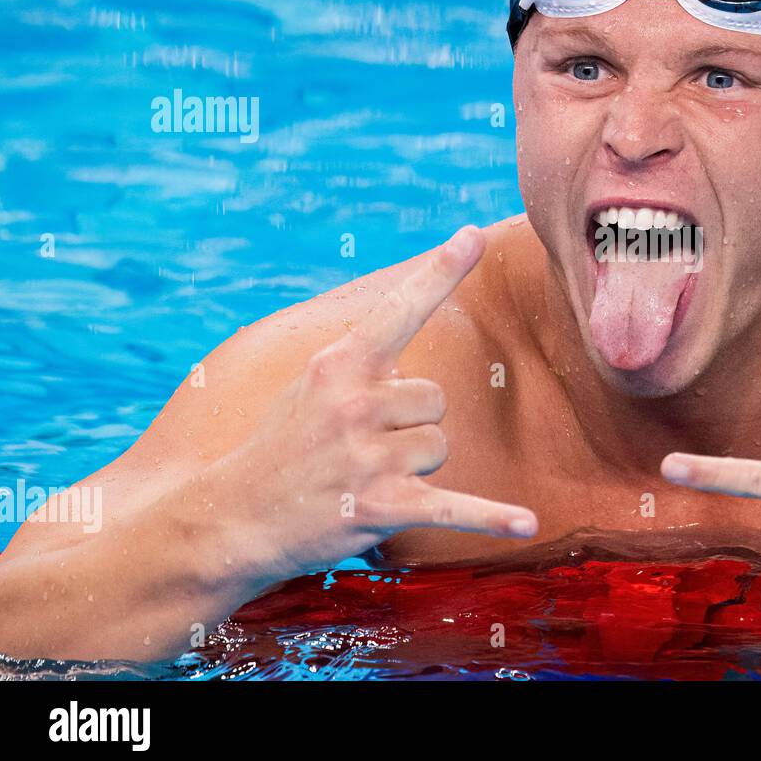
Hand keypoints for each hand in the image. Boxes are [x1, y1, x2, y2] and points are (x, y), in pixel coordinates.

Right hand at [215, 225, 537, 579]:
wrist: (232, 518)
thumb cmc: (280, 448)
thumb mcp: (310, 386)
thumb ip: (363, 366)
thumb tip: (415, 368)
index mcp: (340, 364)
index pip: (401, 309)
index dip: (441, 271)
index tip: (474, 234)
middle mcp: (356, 402)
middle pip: (436, 400)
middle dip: (412, 425)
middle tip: (361, 448)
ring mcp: (369, 454)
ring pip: (440, 447)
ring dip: (414, 467)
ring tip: (364, 478)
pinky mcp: (384, 506)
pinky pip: (456, 508)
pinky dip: (493, 519)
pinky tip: (528, 526)